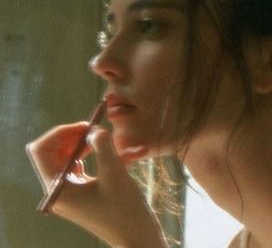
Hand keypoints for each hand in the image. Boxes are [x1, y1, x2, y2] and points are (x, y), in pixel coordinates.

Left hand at [26, 124, 165, 247]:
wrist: (137, 236)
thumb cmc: (125, 210)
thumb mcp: (115, 174)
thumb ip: (103, 147)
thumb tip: (95, 128)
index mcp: (58, 188)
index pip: (42, 150)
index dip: (60, 132)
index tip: (86, 125)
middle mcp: (59, 190)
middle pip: (53, 151)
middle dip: (73, 136)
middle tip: (96, 129)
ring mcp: (71, 191)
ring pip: (68, 156)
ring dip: (86, 144)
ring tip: (106, 140)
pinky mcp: (83, 192)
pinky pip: (82, 166)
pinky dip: (96, 155)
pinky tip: (117, 153)